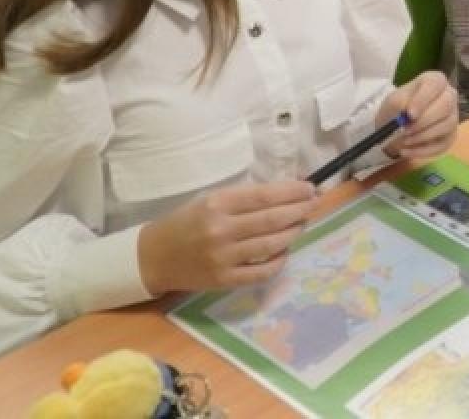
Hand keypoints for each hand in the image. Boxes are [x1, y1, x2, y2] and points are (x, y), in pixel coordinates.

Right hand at [137, 180, 317, 294]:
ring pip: (271, 244)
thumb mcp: (209, 200)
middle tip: (314, 204)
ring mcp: (223, 257)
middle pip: (273, 219)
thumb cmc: (185, 223)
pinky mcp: (224, 280)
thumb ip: (243, 198)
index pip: (264, 196)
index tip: (309, 188)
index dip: (292, 192)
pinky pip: (262, 272)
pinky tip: (284, 250)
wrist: (154, 256)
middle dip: (299, 210)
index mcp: (217, 204)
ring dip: (293, 232)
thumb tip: (285, 192)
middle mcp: (221, 230)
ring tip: (302, 223)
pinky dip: (279, 260)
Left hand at [378, 71, 457, 161]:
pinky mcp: (451, 136)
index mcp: (435, 81)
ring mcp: (452, 116)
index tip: (409, 114)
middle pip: (445, 106)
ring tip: (403, 141)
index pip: (435, 84)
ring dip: (422, 137)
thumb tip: (410, 117)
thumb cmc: (397, 108)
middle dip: (423, 121)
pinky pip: (442, 144)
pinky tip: (406, 151)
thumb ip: (401, 104)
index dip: (423, 99)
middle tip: (405, 131)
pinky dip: (422, 151)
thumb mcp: (393, 101)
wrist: (396, 126)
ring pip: (446, 126)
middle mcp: (449, 96)